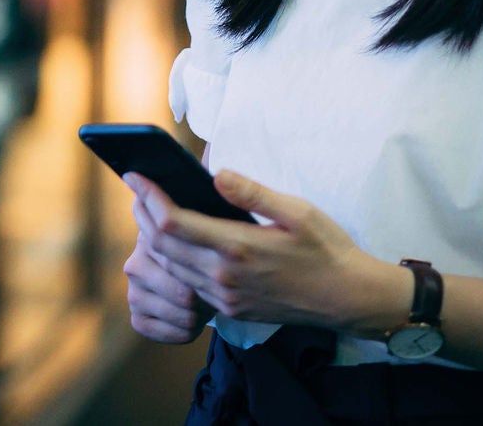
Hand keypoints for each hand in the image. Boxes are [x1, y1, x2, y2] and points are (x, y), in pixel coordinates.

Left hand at [127, 171, 408, 334]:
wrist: (348, 299)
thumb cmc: (326, 249)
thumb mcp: (296, 211)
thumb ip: (252, 192)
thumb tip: (215, 173)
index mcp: (238, 248)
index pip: (174, 222)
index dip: (148, 197)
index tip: (134, 175)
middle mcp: (224, 276)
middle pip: (163, 246)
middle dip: (143, 214)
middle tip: (136, 188)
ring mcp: (225, 297)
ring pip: (171, 267)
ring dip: (153, 239)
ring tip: (147, 209)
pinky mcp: (230, 309)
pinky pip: (188, 284)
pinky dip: (171, 260)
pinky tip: (172, 242)